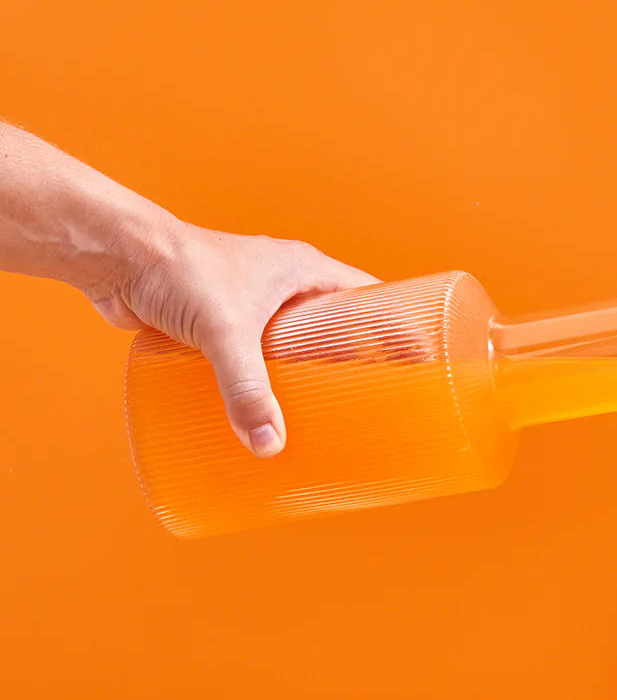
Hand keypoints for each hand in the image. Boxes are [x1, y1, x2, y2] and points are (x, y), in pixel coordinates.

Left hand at [92, 219, 377, 456]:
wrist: (114, 254)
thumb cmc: (176, 268)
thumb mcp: (226, 332)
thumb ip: (248, 389)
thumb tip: (269, 445)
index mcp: (305, 271)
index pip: (370, 298)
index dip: (398, 328)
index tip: (419, 362)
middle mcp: (285, 286)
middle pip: (340, 327)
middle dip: (359, 362)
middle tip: (374, 402)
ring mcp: (253, 305)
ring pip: (299, 344)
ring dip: (313, 374)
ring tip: (328, 414)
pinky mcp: (222, 324)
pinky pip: (262, 356)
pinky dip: (273, 380)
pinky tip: (273, 409)